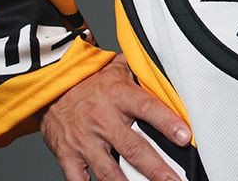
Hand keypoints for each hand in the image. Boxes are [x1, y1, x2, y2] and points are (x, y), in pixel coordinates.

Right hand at [39, 53, 192, 180]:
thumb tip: (166, 73)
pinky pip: (79, 180)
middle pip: (133, 147)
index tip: (184, 136)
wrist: (52, 85)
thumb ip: (141, 73)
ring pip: (110, 170)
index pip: (147, 108)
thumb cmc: (90, 80)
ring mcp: (85, 140)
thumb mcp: (117, 68)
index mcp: (118, 95)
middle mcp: (103, 119)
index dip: (167, 122)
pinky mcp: (68, 156)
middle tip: (174, 180)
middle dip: (156, 168)